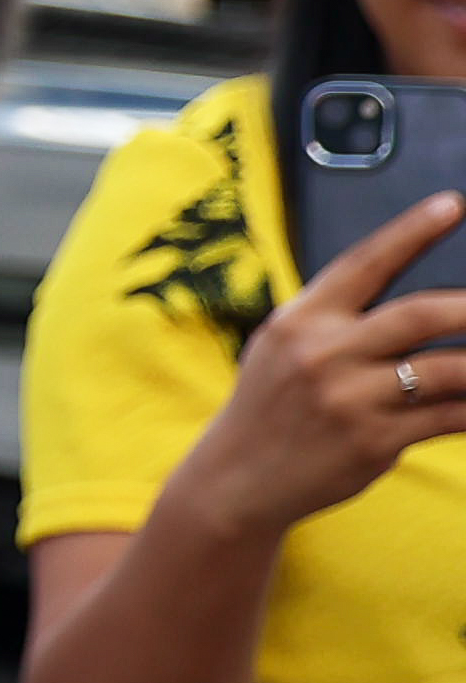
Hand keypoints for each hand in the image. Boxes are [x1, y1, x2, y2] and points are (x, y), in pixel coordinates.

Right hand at [168, 192, 465, 540]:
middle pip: (419, 315)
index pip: (365, 262)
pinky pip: (448, 417)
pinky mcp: (374, 442)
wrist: (237, 478)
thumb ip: (338, 320)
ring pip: (446, 370)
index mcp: (301, 318)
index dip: (412, 231)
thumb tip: (415, 304)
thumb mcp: (284, 347)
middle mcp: (324, 353)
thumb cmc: (271, 405)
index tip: (452, 204)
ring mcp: (350, 399)